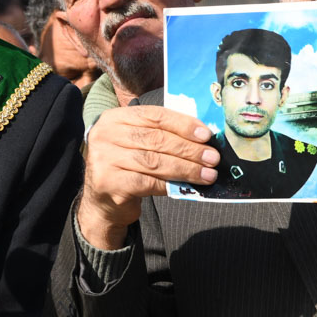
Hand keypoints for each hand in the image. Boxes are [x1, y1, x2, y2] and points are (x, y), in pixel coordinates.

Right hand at [78, 105, 217, 249]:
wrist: (103, 200)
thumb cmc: (128, 167)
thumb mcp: (137, 143)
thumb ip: (160, 135)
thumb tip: (203, 137)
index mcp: (113, 118)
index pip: (153, 116)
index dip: (182, 124)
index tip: (206, 135)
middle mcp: (104, 135)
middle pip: (155, 139)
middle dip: (189, 149)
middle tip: (212, 158)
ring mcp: (103, 159)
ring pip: (154, 161)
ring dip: (186, 168)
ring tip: (208, 174)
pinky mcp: (108, 182)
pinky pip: (147, 182)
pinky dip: (171, 184)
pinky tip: (187, 186)